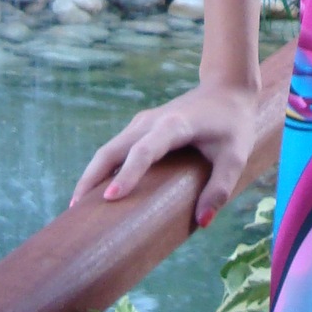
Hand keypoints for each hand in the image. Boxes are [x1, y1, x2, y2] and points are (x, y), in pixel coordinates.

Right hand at [68, 78, 260, 227]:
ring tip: (77, 208)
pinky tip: (96, 193)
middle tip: (76, 212)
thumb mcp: (236, 156)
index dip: (128, 174)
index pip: (145, 151)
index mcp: (174, 125)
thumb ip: (220, 187)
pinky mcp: (140, 127)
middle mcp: (150, 121)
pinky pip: (115, 149)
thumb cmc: (233, 124)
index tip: (111, 198)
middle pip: (112, 149)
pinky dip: (101, 169)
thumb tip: (202, 222)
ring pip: (108, 149)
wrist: (227, 88)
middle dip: (92, 178)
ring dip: (91, 175)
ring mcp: (142, 123)